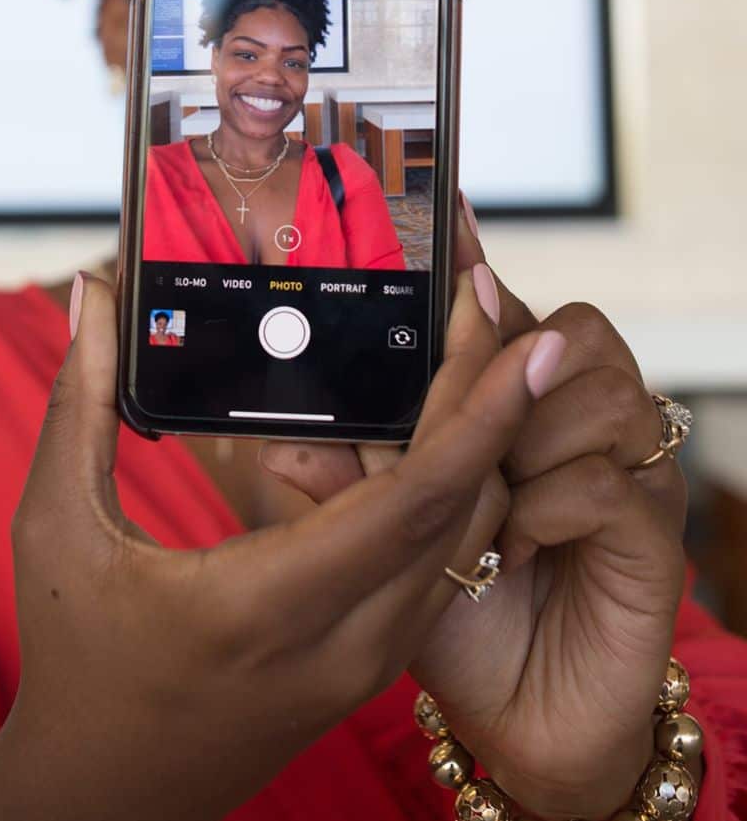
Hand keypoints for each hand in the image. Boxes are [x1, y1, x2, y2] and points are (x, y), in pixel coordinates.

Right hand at [0, 270, 557, 820]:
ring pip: (465, 542)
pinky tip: (442, 429)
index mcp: (267, 605)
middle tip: (497, 306)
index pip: (414, 499)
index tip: (519, 335)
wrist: (100, 800)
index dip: (478, 410)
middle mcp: (342, 643)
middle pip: (462, 509)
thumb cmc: (72, 663)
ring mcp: (366, 663)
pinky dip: (458, 492)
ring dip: (485, 444)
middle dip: (494, 400)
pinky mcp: (369, 666)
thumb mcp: (57, 524)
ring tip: (481, 353)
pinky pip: (440, 568)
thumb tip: (93, 291)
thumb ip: (83, 399)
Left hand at [261, 210, 687, 819]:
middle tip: (470, 411)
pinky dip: (551, 510)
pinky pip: (608, 483)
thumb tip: (276, 432)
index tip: (448, 207)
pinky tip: (521, 545)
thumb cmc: (459, 616)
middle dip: (508, 364)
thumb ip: (343, 478)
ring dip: (528, 447)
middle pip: (564, 334)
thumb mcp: (383, 540)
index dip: (476, 264)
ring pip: (597, 395)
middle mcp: (578, 426)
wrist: (532, 722)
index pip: (499, 318)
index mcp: (510, 414)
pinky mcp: (652, 536)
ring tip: (494, 504)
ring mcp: (626, 474)